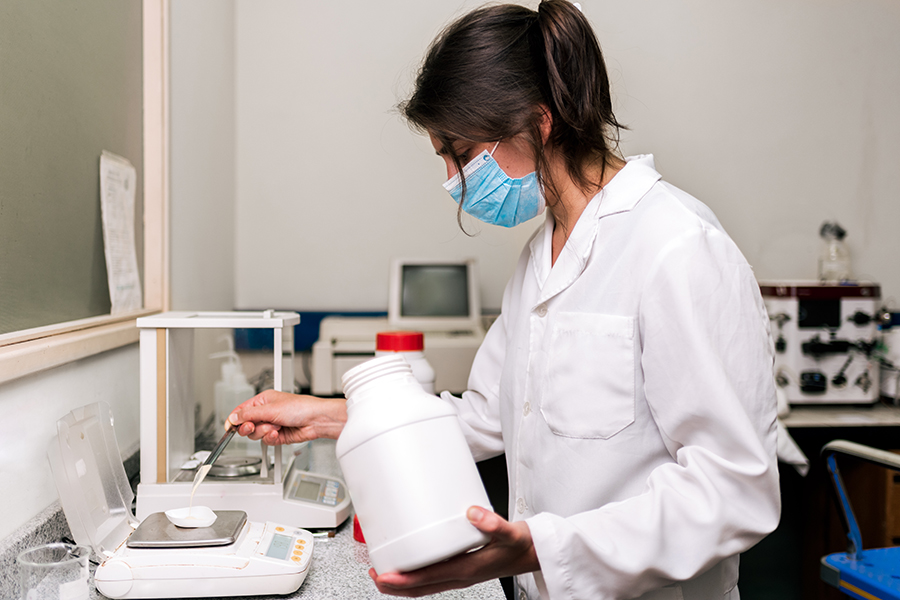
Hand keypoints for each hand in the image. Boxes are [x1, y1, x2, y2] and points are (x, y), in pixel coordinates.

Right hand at [227, 390, 346, 444]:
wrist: (316, 420)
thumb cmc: (300, 407)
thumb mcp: (270, 409)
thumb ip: (249, 414)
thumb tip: (233, 417)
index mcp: (263, 401)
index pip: (242, 410)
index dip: (235, 419)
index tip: (230, 427)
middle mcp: (266, 413)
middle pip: (246, 425)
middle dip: (250, 427)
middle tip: (253, 426)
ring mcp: (272, 425)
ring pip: (256, 434)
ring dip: (264, 432)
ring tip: (275, 426)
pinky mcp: (278, 436)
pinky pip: (266, 441)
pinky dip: (271, 438)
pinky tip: (278, 433)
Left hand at [369, 506, 539, 596]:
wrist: (533, 554)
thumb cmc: (521, 546)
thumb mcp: (510, 533)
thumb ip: (493, 523)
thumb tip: (473, 513)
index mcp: (466, 570)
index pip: (426, 579)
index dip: (401, 579)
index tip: (382, 574)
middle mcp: (459, 577)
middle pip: (419, 589)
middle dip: (393, 586)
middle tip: (373, 572)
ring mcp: (459, 576)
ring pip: (424, 586)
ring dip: (401, 583)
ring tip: (383, 570)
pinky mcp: (461, 570)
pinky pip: (433, 578)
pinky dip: (416, 576)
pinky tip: (411, 562)